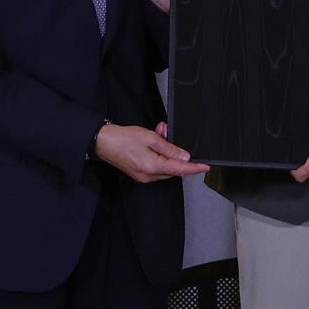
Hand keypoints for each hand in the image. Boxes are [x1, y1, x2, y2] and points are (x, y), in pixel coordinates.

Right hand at [94, 122, 209, 182]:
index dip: (194, 168)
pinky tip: (154, 142)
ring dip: (166, 151)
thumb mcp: (150, 138)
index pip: (180, 170)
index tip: (205, 166)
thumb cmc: (122, 139)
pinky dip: (159, 155)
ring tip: (159, 133)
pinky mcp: (140, 174)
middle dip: (175, 151)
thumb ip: (169, 148)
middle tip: (166, 132)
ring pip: (165, 166)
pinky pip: (156, 166)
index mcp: (152, 167)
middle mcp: (148, 176)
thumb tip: (184, 157)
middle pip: (173, 168)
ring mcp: (143, 176)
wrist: (102, 142)